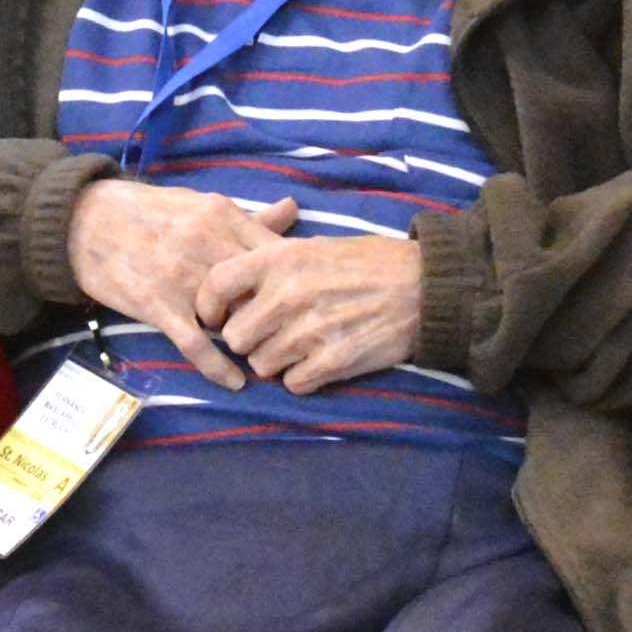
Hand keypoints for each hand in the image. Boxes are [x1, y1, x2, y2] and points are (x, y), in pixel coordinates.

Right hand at [61, 177, 292, 387]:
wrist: (81, 221)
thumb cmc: (144, 210)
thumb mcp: (198, 204)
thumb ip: (247, 216)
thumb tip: (293, 209)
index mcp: (221, 216)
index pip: (276, 253)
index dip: (295, 279)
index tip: (304, 296)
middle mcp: (207, 246)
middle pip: (261, 288)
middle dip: (279, 313)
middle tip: (292, 333)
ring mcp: (182, 279)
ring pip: (234, 318)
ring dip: (253, 341)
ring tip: (270, 359)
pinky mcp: (158, 305)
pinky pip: (196, 344)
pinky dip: (218, 367)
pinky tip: (235, 382)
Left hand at [193, 228, 425, 394]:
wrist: (423, 286)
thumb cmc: (365, 262)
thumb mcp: (312, 247)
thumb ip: (270, 265)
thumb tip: (230, 293)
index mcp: (279, 259)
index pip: (217, 284)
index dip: (209, 305)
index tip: (215, 316)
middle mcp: (288, 295)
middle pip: (236, 337)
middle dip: (250, 340)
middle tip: (269, 334)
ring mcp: (310, 331)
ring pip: (262, 365)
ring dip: (276, 361)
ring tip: (299, 346)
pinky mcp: (334, 361)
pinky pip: (294, 384)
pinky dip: (303, 378)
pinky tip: (319, 361)